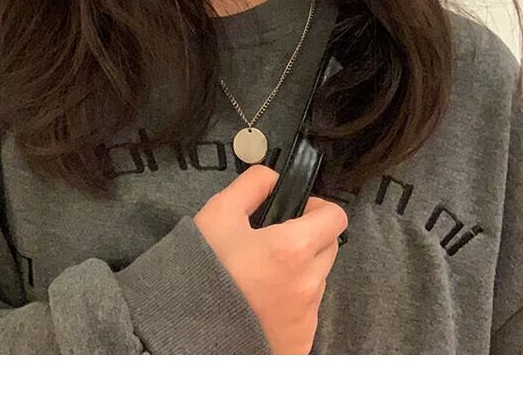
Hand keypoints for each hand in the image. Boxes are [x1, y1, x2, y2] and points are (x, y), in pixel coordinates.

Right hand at [193, 163, 346, 354]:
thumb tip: (273, 178)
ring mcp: (306, 319)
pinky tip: (261, 305)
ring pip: (317, 283)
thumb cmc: (203, 270)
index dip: (318, 209)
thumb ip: (252, 185)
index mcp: (294, 249)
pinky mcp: (299, 344)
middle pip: (329, 249)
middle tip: (276, 243)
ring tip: (262, 278)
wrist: (186, 331)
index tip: (298, 212)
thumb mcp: (219, 213)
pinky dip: (290, 306)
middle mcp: (308, 286)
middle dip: (310, 239)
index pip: (335, 218)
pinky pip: (305, 315)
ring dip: (299, 274)